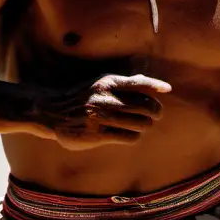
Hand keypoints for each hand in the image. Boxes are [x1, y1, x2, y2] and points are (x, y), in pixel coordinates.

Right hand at [34, 74, 171, 150]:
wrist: (52, 112)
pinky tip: (131, 134)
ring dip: (145, 125)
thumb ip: (124, 83)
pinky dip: (134, 136)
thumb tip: (151, 83)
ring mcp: (101, 117)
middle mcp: (105, 98)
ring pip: (140, 122)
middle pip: (144, 105)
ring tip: (143, 125)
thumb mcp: (99, 83)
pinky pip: (128, 137)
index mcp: (107, 83)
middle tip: (156, 115)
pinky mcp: (98, 134)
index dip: (155, 86)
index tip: (168, 90)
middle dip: (155, 111)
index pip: (138, 83)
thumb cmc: (82, 97)